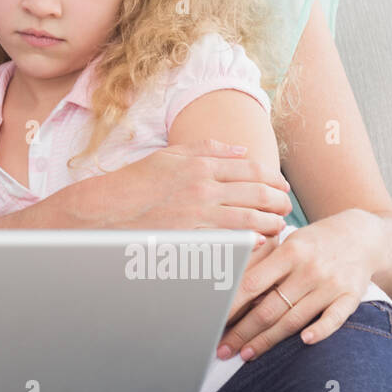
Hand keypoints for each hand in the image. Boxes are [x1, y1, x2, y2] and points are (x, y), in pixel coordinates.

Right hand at [69, 138, 292, 233]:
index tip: (281, 186)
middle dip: (279, 201)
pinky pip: (234, 240)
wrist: (105, 211)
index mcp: (199, 165)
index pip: (251, 170)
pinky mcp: (194, 238)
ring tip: (278, 227)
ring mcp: (200, 215)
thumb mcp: (169, 155)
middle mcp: (204, 188)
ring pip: (252, 218)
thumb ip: (206, 149)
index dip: (273, 178)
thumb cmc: (134, 183)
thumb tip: (240, 150)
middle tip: (286, 207)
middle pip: (258, 193)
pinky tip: (260, 242)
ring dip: (272, 222)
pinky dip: (252, 240)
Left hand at [217, 208, 382, 361]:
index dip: (231, 306)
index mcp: (289, 251)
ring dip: (268, 340)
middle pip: (270, 307)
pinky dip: (320, 330)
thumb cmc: (314, 241)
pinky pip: (335, 318)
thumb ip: (262, 261)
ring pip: (294, 319)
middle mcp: (309, 269)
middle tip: (223, 349)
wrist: (363, 235)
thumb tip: (228, 286)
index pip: (252, 284)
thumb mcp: (287, 240)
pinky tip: (304, 341)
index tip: (214, 322)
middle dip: (243, 332)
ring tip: (247, 354)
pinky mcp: (351, 297)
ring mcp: (331, 285)